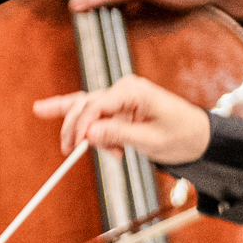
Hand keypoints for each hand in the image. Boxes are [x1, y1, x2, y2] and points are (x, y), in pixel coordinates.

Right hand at [34, 72, 213, 168]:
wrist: (198, 136)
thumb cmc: (182, 135)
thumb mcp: (152, 140)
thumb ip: (119, 134)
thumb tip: (88, 133)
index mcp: (134, 91)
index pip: (96, 105)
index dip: (81, 126)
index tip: (75, 147)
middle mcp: (124, 89)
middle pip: (85, 105)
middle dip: (76, 129)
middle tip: (71, 152)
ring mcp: (119, 96)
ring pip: (85, 110)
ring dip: (86, 133)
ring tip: (113, 153)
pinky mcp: (117, 107)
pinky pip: (91, 111)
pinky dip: (75, 118)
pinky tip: (44, 109)